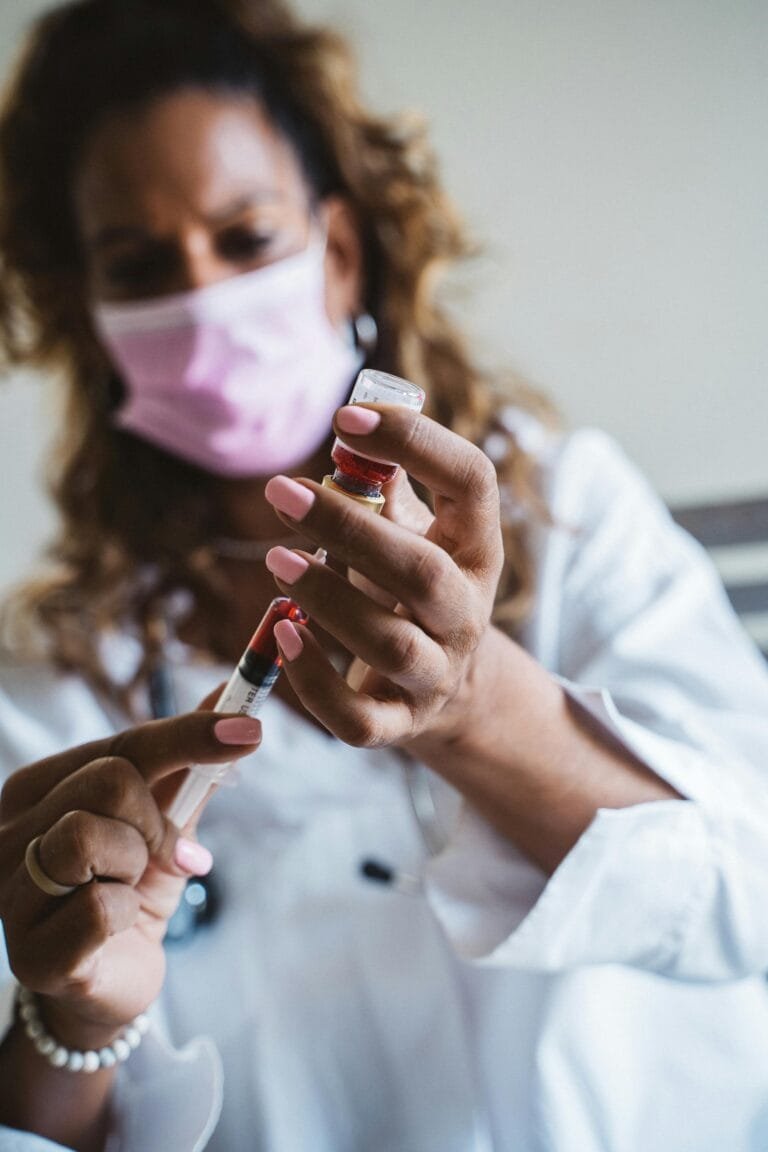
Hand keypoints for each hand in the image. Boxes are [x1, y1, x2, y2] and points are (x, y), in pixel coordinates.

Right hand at [0, 711, 259, 1048]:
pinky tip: (117, 929)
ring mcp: (12, 893)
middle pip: (110, 781)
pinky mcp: (32, 953)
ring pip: (90, 836)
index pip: (122, 746)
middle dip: (155, 821)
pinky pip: (100, 907)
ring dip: (135, 865)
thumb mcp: (164, 820)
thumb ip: (189, 763)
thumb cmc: (130, 888)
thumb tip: (227, 694)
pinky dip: (128, 914)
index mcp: (36, 789)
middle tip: (156, 855)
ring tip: (126, 888)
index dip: (189, 735)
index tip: (250, 727)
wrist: (113, 981)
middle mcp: (10, 833)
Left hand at [264, 403, 503, 747]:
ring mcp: (437, 673)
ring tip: (276, 558)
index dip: (417, 442)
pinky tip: (282, 634)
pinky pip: (358, 718)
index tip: (347, 418)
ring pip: (389, 643)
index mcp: (477, 548)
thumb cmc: (414, 589)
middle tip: (282, 492)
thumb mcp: (416, 534)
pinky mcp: (399, 723)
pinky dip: (313, 681)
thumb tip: (348, 441)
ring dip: (326, 597)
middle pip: (421, 571)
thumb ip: (386, 493)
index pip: (472, 482)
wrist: (451, 689)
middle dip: (349, 529)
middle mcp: (467, 613)